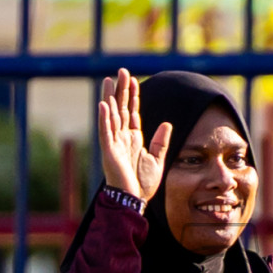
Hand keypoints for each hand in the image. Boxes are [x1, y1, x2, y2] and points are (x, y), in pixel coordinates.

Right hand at [98, 69, 172, 200]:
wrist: (134, 201)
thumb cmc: (143, 184)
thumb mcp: (157, 159)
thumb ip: (161, 141)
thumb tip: (167, 123)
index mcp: (133, 139)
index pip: (131, 112)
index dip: (132, 96)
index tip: (133, 79)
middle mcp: (122, 138)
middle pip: (120, 109)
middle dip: (121, 90)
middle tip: (121, 71)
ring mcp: (114, 144)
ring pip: (111, 116)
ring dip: (110, 98)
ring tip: (109, 80)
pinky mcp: (109, 152)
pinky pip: (106, 132)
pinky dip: (104, 119)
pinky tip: (104, 105)